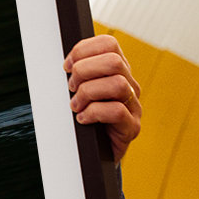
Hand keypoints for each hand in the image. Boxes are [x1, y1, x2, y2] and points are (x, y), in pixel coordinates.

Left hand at [64, 34, 141, 162]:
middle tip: (71, 88)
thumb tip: (65, 64)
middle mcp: (130, 85)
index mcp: (117, 71)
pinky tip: (82, 119)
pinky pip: (117, 111)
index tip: (67, 66)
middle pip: (113, 61)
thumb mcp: (79, 91)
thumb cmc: (84, 118)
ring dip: (88, 93)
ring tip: (75, 106)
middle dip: (84, 71)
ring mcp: (134, 106)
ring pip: (117, 84)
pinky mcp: (132, 127)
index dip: (83, 50)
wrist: (94, 154)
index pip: (108, 44)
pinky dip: (93, 113)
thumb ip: (77, 74)